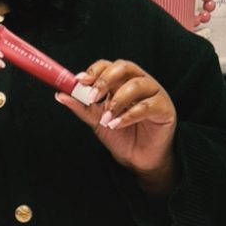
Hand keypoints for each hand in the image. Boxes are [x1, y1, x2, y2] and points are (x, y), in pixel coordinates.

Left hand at [55, 59, 177, 198]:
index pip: (108, 65)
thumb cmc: (122, 136)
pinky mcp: (165, 108)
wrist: (139, 160)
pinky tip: (117, 124)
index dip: (94, 71)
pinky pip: (148, 105)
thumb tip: (60, 94)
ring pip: (136, 84)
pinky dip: (129, 115)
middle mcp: (139, 82)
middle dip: (105, 80)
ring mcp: (154, 93)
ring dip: (117, 101)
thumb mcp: (97, 120)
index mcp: (122, 81)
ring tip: (106, 119)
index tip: (79, 82)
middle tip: (92, 97)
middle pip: (124, 67)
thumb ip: (82, 106)